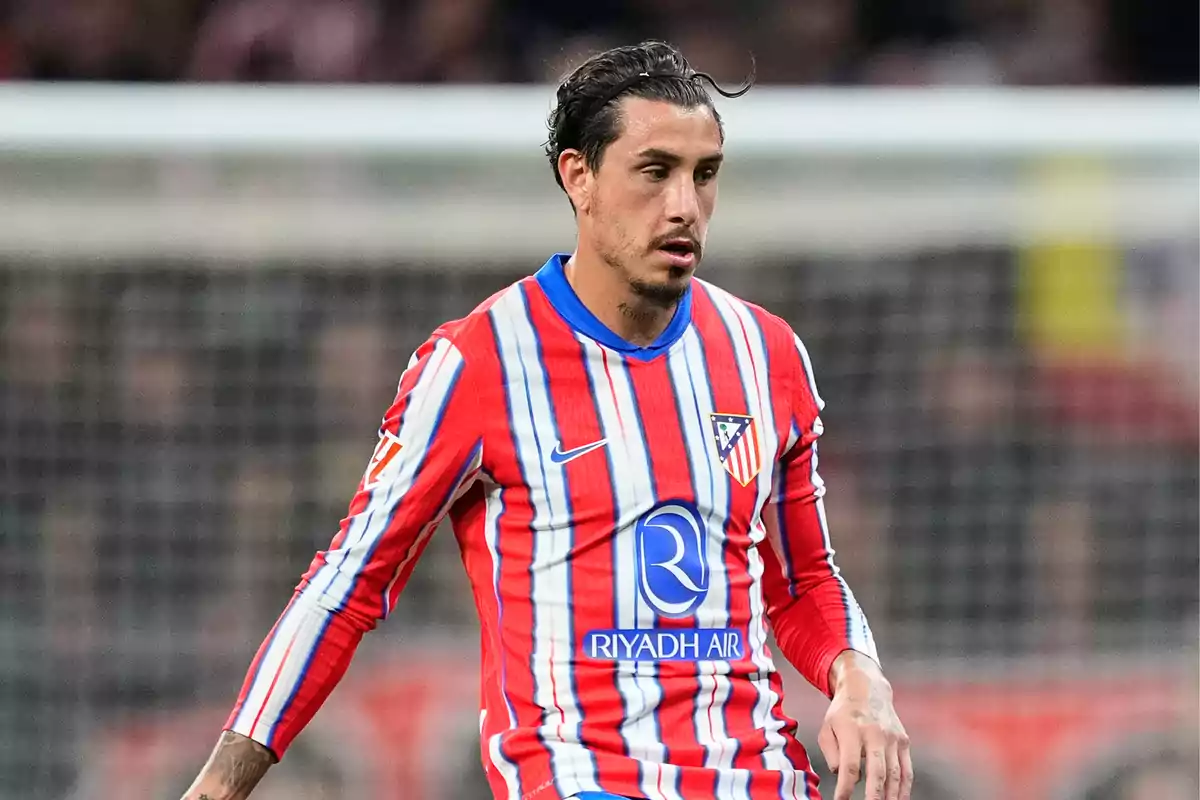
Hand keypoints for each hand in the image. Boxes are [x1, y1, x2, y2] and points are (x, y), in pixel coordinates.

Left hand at [817, 650, 911, 799]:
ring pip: (895, 774)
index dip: (845, 787)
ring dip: (891, 796)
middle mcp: (875, 734)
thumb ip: (831, 753)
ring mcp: (892, 738)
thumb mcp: (827, 727)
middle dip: (873, 796)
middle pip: (877, 771)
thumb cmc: (843, 713)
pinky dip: (904, 788)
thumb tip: (840, 774)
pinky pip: (906, 769)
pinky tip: (899, 799)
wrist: (866, 688)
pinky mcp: (904, 742)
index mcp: (852, 730)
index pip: (850, 765)